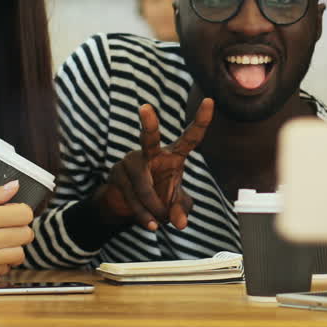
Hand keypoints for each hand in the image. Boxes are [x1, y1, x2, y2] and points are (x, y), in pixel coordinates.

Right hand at [0, 180, 34, 282]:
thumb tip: (15, 186)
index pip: (25, 215)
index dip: (22, 212)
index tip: (14, 212)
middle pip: (26, 235)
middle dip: (20, 229)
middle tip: (8, 228)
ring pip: (19, 255)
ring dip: (14, 248)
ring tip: (0, 242)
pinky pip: (3, 270)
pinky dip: (1, 263)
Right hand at [96, 98, 213, 230]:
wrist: (127, 206)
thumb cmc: (158, 197)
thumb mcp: (174, 204)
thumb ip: (181, 210)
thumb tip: (180, 222)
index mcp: (173, 155)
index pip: (190, 137)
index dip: (201, 120)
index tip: (209, 101)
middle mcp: (151, 153)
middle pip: (149, 138)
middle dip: (148, 123)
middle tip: (145, 108)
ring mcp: (130, 162)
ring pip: (144, 186)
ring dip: (154, 208)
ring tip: (160, 221)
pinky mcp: (117, 174)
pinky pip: (133, 198)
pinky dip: (144, 215)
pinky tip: (150, 225)